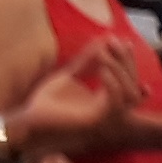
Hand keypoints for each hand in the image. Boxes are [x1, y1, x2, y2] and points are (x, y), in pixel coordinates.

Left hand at [4, 46, 127, 147]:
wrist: (28, 123)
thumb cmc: (47, 103)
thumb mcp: (68, 76)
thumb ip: (86, 61)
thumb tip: (102, 39)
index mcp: (105, 103)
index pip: (128, 82)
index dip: (128, 61)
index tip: (122, 40)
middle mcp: (109, 113)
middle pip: (134, 88)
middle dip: (127, 62)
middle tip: (114, 42)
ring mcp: (104, 120)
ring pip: (130, 96)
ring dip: (120, 70)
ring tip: (103, 53)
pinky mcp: (94, 123)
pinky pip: (114, 104)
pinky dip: (113, 84)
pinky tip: (102, 69)